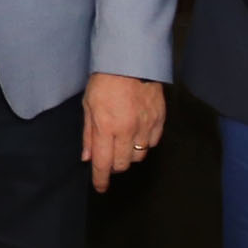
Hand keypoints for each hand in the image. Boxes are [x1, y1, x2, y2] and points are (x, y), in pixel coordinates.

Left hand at [81, 71, 164, 192]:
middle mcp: (128, 130)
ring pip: (139, 155)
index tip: (100, 187)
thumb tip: (87, 158)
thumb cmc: (105, 81)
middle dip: (113, 165)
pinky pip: (153, 142)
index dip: (101, 180)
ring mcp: (146, 125)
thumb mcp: (88, 106)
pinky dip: (144, 142)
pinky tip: (137, 133)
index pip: (103, 164)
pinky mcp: (159, 119)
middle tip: (108, 155)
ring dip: (129, 154)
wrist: (131, 60)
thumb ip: (89, 135)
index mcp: (107, 127)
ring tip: (123, 141)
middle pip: (122, 164)